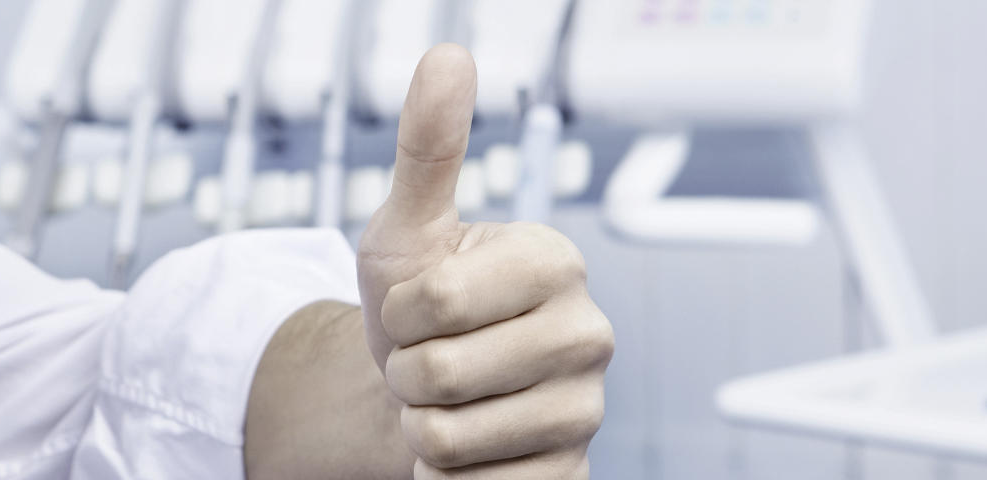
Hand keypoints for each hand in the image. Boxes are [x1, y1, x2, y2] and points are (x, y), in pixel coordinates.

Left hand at [356, 44, 613, 478]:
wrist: (421, 397)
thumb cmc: (417, 309)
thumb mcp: (407, 228)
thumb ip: (427, 148)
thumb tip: (447, 58)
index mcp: (556, 261)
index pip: (430, 302)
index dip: (396, 311)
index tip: (416, 306)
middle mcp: (589, 335)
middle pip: (436, 375)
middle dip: (403, 373)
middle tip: (426, 359)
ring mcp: (585, 412)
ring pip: (446, 441)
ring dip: (420, 428)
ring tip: (444, 402)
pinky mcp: (568, 477)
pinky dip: (443, 479)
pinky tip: (467, 453)